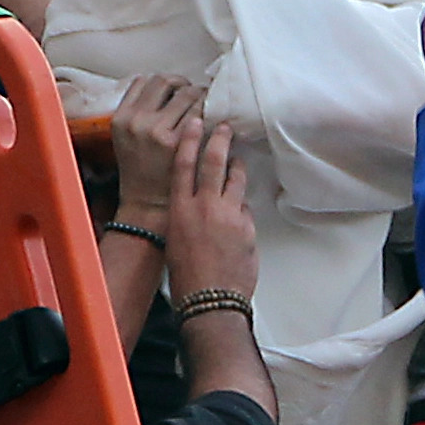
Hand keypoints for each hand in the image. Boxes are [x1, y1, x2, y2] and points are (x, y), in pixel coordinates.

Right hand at [108, 76, 202, 224]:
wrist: (148, 204)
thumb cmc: (142, 170)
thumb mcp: (126, 138)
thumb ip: (140, 112)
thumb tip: (168, 88)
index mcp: (121, 117)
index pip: (146, 81)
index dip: (166, 83)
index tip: (176, 90)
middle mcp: (137, 121)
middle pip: (167, 81)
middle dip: (184, 86)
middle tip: (195, 97)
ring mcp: (157, 131)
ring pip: (188, 94)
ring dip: (201, 97)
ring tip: (207, 108)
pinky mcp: (178, 143)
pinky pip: (201, 113)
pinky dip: (209, 113)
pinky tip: (213, 123)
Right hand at [163, 117, 256, 306]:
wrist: (210, 301)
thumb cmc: (185, 277)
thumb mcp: (175, 241)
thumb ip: (186, 217)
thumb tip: (199, 204)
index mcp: (179, 210)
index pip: (183, 166)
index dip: (190, 141)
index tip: (196, 123)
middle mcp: (204, 207)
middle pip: (213, 163)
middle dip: (220, 140)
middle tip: (225, 127)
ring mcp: (229, 215)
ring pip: (235, 180)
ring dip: (237, 167)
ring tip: (238, 160)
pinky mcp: (248, 226)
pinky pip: (245, 208)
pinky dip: (242, 206)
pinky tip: (240, 211)